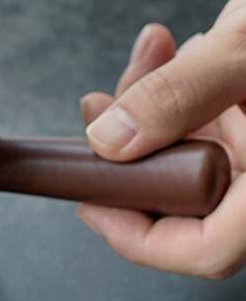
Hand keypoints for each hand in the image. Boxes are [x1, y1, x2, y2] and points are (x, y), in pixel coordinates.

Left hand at [78, 0, 245, 278]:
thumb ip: (179, 95)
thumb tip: (110, 141)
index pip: (208, 250)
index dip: (137, 238)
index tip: (91, 203)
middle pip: (181, 198)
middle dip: (128, 151)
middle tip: (97, 108)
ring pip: (183, 155)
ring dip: (146, 107)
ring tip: (148, 55)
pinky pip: (202, 122)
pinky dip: (174, 88)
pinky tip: (169, 50)